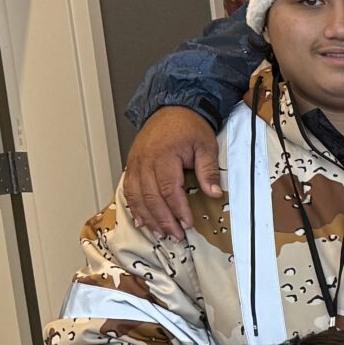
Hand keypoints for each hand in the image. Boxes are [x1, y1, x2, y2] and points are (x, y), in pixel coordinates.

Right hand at [122, 106, 223, 239]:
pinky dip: (135, 207)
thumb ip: (208, 170)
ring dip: (148, 217)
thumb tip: (214, 193)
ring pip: (137, 196)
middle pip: (151, 197)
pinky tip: (142, 220)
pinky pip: (129, 190)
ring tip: (160, 233)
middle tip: (175, 235)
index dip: (178, 209)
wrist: (172, 109)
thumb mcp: (206, 145)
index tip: (187, 223)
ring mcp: (136, 163)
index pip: (169, 189)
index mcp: (164, 155)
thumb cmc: (188, 126)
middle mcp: (145, 160)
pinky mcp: (132, 165)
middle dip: (163, 219)